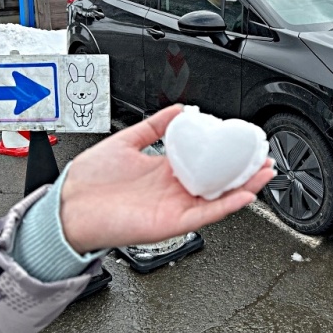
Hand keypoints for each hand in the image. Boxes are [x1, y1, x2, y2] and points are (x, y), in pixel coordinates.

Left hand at [59, 105, 274, 253]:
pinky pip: (206, 214)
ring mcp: (174, 206)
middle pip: (218, 180)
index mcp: (163, 170)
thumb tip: (179, 109)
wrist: (68, 207)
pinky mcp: (172, 222)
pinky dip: (228, 205)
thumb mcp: (126, 140)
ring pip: (219, 197)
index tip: (242, 139)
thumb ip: (153, 125)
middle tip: (263, 156)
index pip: (204, 161)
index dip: (225, 152)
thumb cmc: (89, 181)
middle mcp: (173, 189)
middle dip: (244, 169)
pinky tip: (245, 193)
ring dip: (245, 186)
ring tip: (264, 172)